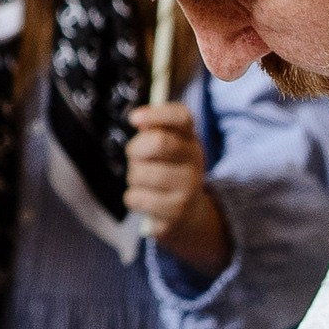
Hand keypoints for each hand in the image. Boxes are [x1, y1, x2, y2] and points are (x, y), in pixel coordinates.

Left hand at [125, 103, 228, 271]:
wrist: (190, 214)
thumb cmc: (170, 173)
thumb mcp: (168, 149)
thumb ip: (154, 131)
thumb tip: (140, 119)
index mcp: (190, 139)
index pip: (181, 117)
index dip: (156, 114)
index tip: (133, 118)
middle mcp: (194, 161)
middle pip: (158, 142)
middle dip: (135, 149)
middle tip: (135, 157)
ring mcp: (188, 187)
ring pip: (141, 173)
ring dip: (133, 177)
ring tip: (144, 181)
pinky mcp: (176, 211)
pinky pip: (137, 198)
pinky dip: (133, 198)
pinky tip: (146, 199)